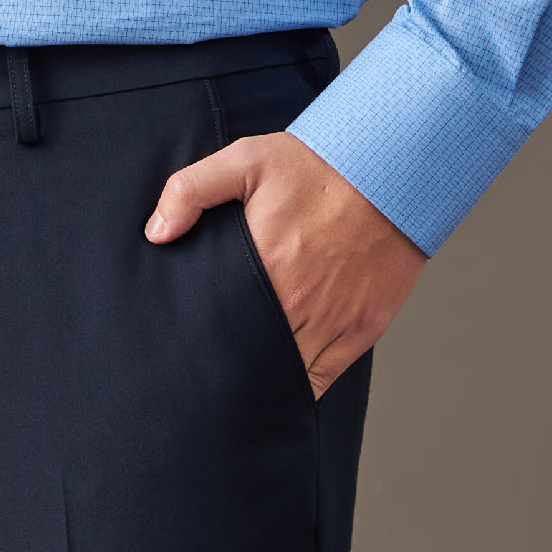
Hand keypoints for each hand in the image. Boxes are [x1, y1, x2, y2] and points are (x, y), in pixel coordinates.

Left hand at [144, 130, 423, 394]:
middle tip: (202, 384)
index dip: (201, 350)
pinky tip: (278, 391)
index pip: (222, 329)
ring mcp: (334, 323)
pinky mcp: (362, 330)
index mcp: (267, 268)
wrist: (396, 168)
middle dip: (227, 374)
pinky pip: (324, 379)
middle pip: (253, 360)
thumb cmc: (321, 165)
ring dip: (261, 385)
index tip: (184, 356)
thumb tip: (156, 233)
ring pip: (287, 378)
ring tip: (234, 392)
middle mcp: (300, 305)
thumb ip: (192, 190)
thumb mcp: (247, 160)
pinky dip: (300, 390)